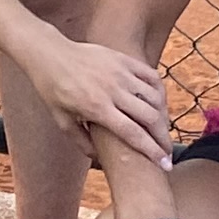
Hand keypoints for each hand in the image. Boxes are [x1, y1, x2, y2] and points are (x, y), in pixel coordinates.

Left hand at [30, 39, 174, 168]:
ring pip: (154, 98)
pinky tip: (159, 103)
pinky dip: (160, 91)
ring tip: (161, 129)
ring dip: (163, 116)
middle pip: (150, 118)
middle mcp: (112, 90)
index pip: (133, 134)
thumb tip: (102, 161)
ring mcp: (120, 73)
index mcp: (97, 108)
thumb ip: (82, 142)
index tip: (165, 164)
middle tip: (169, 151)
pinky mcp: (123, 59)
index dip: (152, 151)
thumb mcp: (62, 120)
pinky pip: (151, 76)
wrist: (49, 54)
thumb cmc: (53, 89)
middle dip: (164, 138)